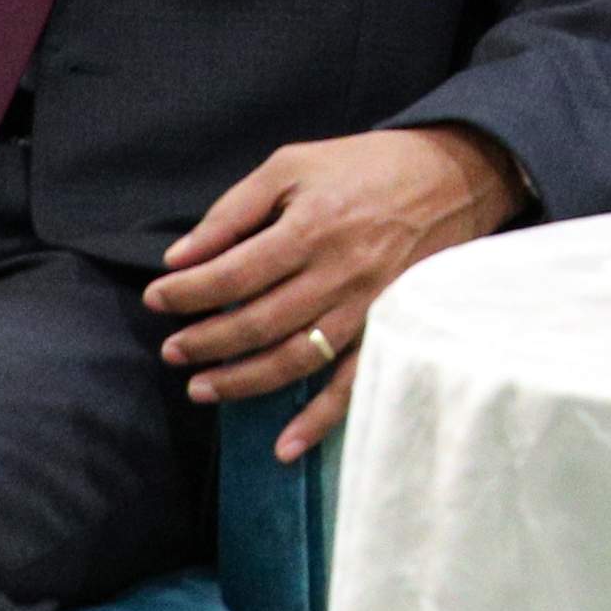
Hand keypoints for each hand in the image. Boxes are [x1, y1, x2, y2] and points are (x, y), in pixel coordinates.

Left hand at [149, 126, 521, 458]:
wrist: (453, 176)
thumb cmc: (364, 166)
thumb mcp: (292, 165)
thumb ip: (234, 210)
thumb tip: (181, 256)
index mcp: (311, 227)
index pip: (233, 273)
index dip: (188, 292)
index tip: (157, 298)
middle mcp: (338, 273)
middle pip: (258, 322)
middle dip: (205, 342)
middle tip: (171, 351)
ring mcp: (367, 307)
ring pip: (295, 359)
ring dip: (242, 382)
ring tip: (201, 389)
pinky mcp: (390, 328)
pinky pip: (353, 383)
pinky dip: (319, 420)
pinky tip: (284, 445)